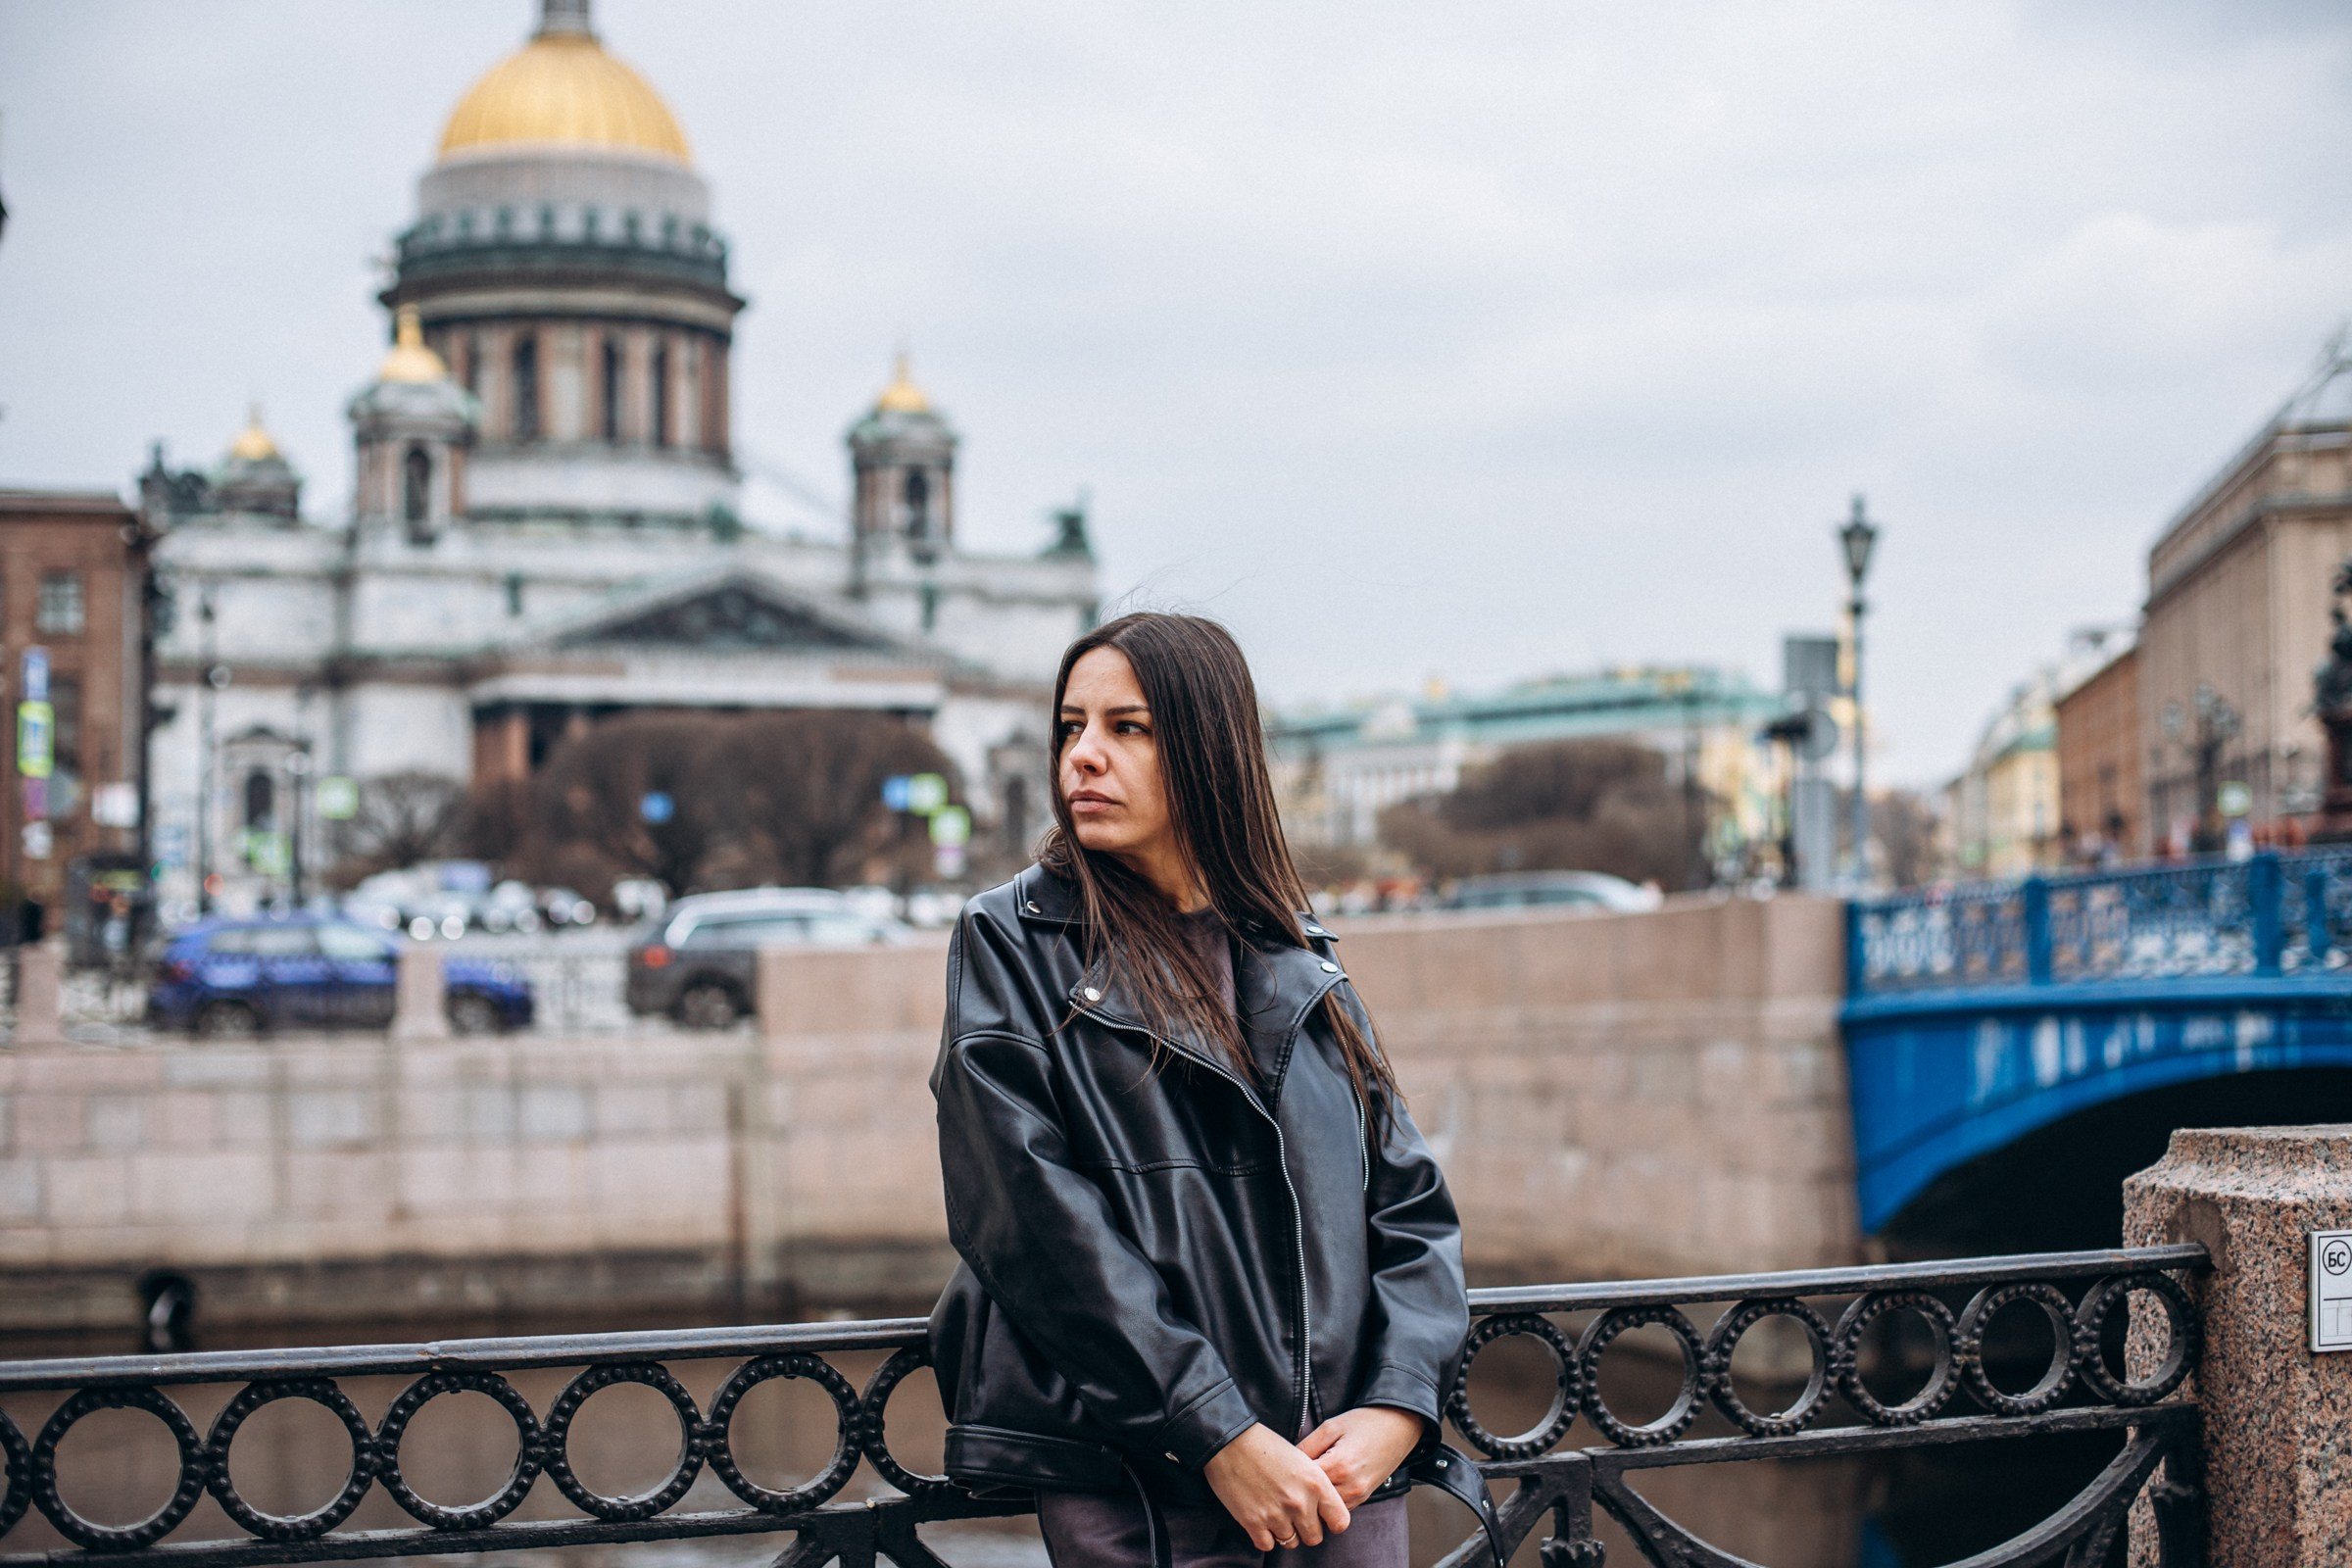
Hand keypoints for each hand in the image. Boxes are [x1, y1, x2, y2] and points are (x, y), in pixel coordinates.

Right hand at [1201, 1423, 1350, 1551]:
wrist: (1230, 1441)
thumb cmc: (1265, 1445)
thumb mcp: (1301, 1459)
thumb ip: (1315, 1486)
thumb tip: (1320, 1510)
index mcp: (1316, 1483)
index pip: (1340, 1521)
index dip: (1331, 1521)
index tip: (1322, 1517)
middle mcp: (1300, 1502)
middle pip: (1315, 1538)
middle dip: (1306, 1529)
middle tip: (1294, 1516)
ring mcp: (1277, 1515)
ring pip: (1291, 1542)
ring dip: (1284, 1532)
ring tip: (1275, 1513)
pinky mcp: (1253, 1523)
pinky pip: (1267, 1545)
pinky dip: (1264, 1536)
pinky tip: (1261, 1519)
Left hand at [1297, 1407, 1426, 1508]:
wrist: (1398, 1426)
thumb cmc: (1363, 1422)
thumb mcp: (1330, 1427)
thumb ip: (1306, 1446)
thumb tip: (1286, 1461)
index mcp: (1339, 1466)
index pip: (1302, 1483)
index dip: (1288, 1477)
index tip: (1277, 1470)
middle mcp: (1349, 1487)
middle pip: (1312, 1501)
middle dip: (1298, 1492)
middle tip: (1285, 1480)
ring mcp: (1358, 1496)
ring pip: (1324, 1510)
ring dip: (1312, 1500)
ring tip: (1302, 1483)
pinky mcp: (1363, 1499)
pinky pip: (1337, 1508)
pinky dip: (1326, 1502)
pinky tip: (1319, 1487)